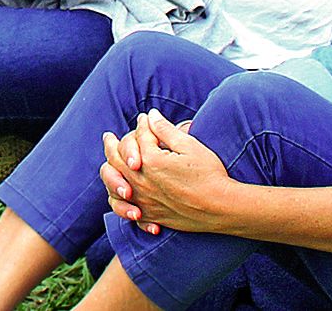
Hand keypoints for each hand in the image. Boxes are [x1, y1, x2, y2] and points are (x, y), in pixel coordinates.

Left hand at [102, 111, 228, 234]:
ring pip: (114, 185)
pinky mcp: (151, 216)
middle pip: (117, 159)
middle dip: (112, 144)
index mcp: (150, 160)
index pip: (138, 137)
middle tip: (108, 137)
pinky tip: (124, 196)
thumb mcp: (190, 146)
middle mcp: (142, 181)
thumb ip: (165, 129)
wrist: (223, 208)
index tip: (145, 119)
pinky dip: (120, 202)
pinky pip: (126, 210)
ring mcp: (144, 200)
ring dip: (109, 172)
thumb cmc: (210, 175)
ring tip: (108, 164)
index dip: (142, 125)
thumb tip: (149, 115)